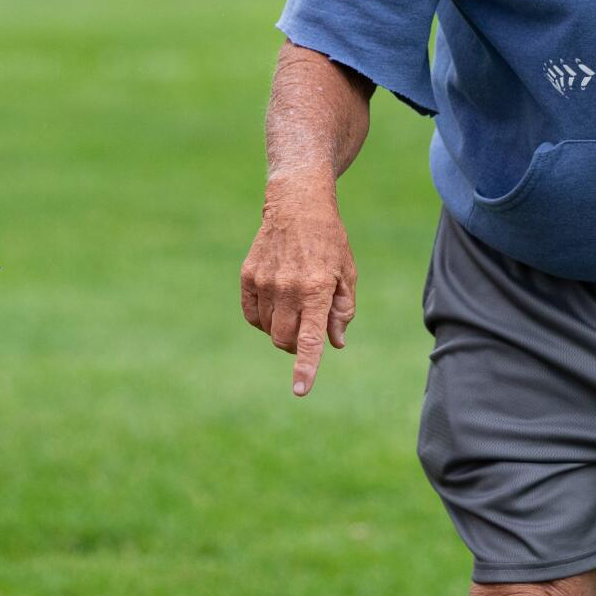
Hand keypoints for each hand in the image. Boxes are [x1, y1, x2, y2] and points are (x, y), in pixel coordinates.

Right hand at [240, 178, 357, 396]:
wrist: (297, 204)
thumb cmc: (329, 241)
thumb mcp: (348, 273)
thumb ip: (343, 311)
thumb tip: (334, 344)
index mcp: (318, 288)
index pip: (309, 338)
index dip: (306, 367)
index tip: (301, 390)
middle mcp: (289, 288)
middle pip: (286, 340)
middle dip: (297, 346)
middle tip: (309, 330)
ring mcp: (265, 282)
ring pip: (269, 330)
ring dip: (283, 330)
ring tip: (296, 304)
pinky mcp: (248, 276)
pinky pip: (253, 316)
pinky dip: (264, 319)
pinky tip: (277, 304)